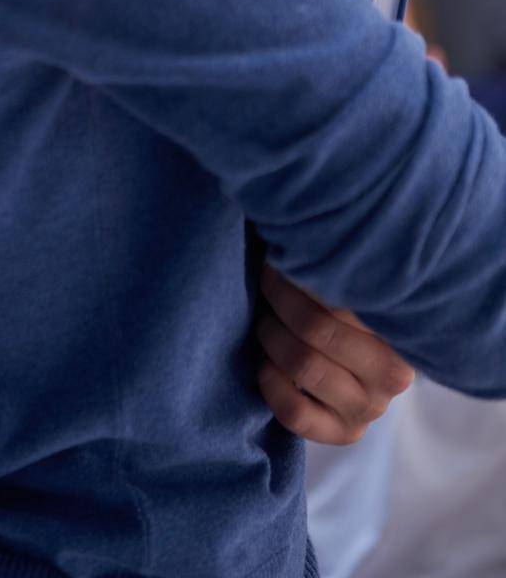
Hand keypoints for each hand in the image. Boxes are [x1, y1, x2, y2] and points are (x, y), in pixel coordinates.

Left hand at [255, 262, 414, 444]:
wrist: (363, 362)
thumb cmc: (349, 305)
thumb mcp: (355, 284)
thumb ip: (341, 267)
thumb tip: (302, 234)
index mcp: (402, 327)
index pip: (341, 295)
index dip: (298, 275)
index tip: (281, 259)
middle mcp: (394, 374)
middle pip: (314, 328)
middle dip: (279, 300)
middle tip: (268, 282)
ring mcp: (370, 408)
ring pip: (303, 365)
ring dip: (271, 334)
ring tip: (266, 316)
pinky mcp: (345, 434)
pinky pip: (295, 412)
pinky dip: (271, 382)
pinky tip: (266, 362)